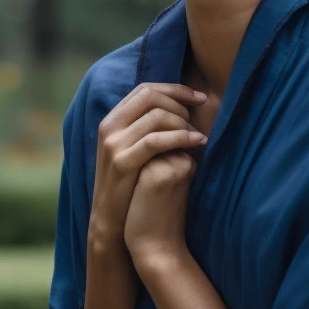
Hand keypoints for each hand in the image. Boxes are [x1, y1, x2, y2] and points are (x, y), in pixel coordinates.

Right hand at [90, 83, 207, 248]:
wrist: (112, 219)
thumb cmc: (130, 182)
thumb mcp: (132, 148)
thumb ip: (147, 126)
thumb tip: (178, 106)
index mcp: (112, 120)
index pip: (145, 89)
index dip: (175, 89)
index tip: (199, 97)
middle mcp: (109, 127)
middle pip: (150, 97)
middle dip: (180, 102)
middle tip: (198, 118)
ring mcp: (113, 144)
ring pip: (156, 116)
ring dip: (183, 122)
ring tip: (198, 135)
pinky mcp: (122, 162)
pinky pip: (156, 141)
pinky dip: (182, 137)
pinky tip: (198, 142)